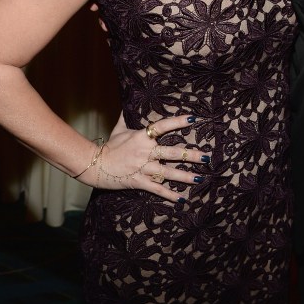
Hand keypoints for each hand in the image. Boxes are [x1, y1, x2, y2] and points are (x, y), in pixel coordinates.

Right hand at [78, 114, 208, 202]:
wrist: (96, 165)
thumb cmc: (109, 147)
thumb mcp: (119, 129)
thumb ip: (126, 117)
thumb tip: (128, 104)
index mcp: (142, 137)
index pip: (162, 126)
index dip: (178, 122)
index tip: (194, 120)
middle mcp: (145, 152)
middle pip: (172, 153)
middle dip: (191, 155)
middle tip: (206, 157)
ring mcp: (143, 168)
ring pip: (168, 173)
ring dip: (185, 176)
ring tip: (200, 178)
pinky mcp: (140, 182)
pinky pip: (157, 189)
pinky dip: (169, 195)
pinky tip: (181, 198)